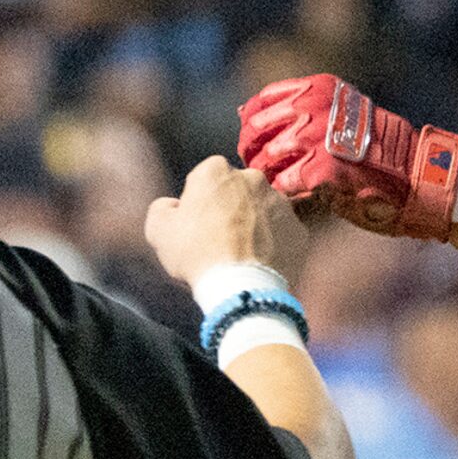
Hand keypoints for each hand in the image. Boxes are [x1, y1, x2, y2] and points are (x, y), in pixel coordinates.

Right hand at [143, 156, 306, 287]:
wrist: (241, 287)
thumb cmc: (196, 254)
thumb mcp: (158, 230)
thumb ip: (162, 208)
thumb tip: (173, 206)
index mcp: (217, 171)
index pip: (206, 178)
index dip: (199, 201)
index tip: (197, 223)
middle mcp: (253, 178)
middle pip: (238, 190)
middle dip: (231, 208)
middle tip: (220, 239)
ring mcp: (281, 203)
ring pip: (264, 210)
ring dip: (254, 224)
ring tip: (242, 254)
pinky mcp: (298, 229)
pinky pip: (283, 233)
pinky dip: (274, 244)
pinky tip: (260, 262)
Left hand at [238, 75, 457, 239]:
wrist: (417, 177)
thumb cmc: (376, 151)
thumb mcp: (338, 117)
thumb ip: (298, 114)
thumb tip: (245, 115)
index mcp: (318, 89)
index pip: (263, 102)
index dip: (253, 125)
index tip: (253, 143)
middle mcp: (315, 107)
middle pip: (258, 129)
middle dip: (252, 152)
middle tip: (257, 169)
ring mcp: (318, 137)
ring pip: (268, 157)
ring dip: (267, 175)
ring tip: (274, 186)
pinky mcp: (323, 169)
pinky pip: (285, 183)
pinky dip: (285, 192)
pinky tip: (293, 197)